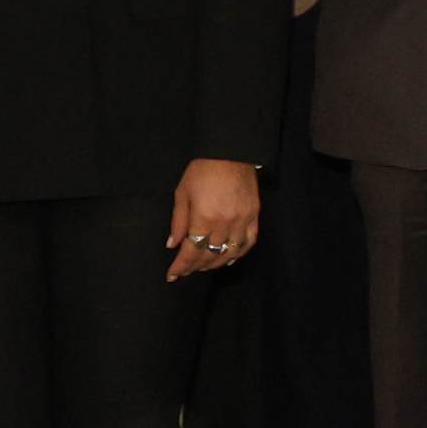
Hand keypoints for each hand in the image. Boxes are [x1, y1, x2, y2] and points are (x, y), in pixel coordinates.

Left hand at [165, 156, 260, 281]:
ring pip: (230, 253)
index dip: (181, 266)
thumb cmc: (203, 170)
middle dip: (195, 267)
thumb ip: (178, 221)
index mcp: (204, 217)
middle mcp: (224, 223)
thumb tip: (173, 244)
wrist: (230, 152)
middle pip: (209, 255)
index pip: (191, 251)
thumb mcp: (182, 193)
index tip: (172, 274)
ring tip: (204, 266)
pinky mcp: (254, 215)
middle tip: (185, 271)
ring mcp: (242, 220)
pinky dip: (239, 253)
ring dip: (215, 264)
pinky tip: (229, 258)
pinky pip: (249, 242)